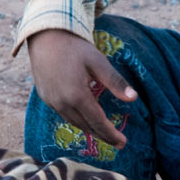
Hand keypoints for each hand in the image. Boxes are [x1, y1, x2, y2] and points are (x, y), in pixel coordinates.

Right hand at [26, 29, 136, 147]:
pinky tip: (85, 118)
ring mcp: (51, 101)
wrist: (45, 37)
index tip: (123, 142)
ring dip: (89, 129)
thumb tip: (133, 98)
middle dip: (102, 135)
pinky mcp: (45, 98)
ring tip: (103, 132)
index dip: (111, 134)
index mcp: (77, 95)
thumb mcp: (98, 62)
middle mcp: (62, 103)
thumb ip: (115, 82)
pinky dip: (77, 119)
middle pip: (85, 126)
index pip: (97, 122)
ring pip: (74, 122)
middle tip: (117, 142)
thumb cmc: (74, 48)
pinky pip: (64, 114)